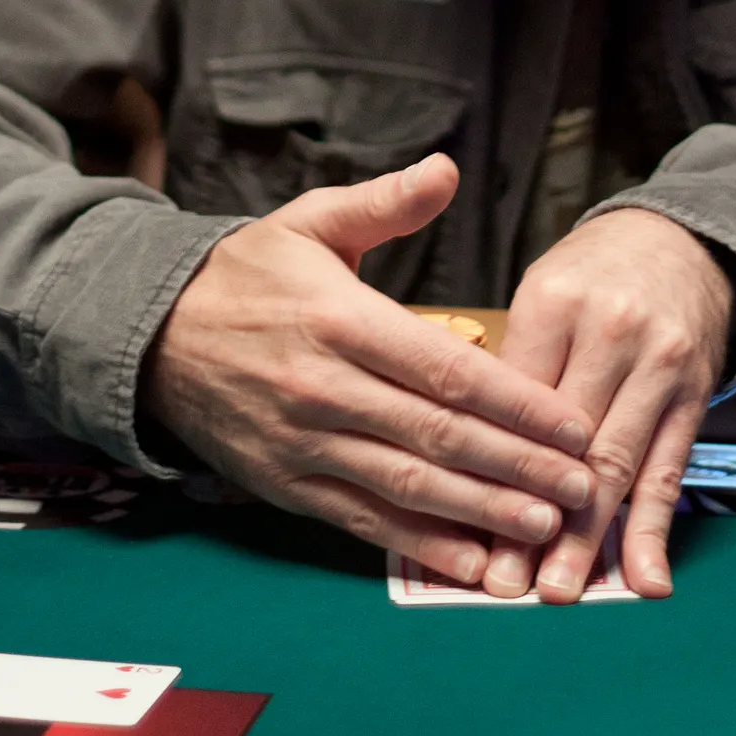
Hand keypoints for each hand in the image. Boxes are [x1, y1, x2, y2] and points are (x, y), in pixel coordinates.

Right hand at [142, 155, 596, 581]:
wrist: (151, 334)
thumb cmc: (247, 273)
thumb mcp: (310, 221)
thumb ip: (385, 204)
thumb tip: (446, 170)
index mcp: (340, 320)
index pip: (446, 370)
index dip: (517, 402)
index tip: (574, 424)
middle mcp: (324, 388)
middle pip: (438, 435)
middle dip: (518, 466)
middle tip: (584, 486)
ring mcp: (304, 444)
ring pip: (407, 485)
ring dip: (481, 513)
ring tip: (545, 528)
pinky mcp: (287, 485)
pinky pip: (363, 522)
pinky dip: (420, 546)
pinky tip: (472, 564)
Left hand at [481, 210, 733, 603]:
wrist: (682, 243)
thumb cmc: (592, 278)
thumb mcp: (542, 294)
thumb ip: (511, 368)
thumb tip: (467, 458)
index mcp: (553, 303)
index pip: (512, 402)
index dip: (486, 470)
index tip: (461, 529)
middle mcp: (609, 332)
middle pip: (563, 443)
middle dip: (532, 520)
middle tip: (505, 583)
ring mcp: (659, 364)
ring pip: (616, 465)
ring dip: (588, 539)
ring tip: (558, 590)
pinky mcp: (695, 392)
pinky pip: (670, 469)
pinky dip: (656, 529)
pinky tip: (646, 577)